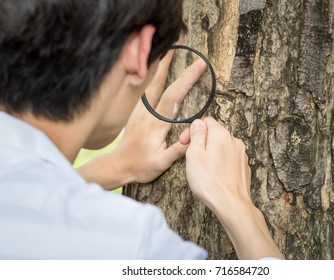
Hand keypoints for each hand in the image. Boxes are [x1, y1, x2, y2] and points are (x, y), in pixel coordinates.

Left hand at [78, 50, 205, 189]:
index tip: (199, 65)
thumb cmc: (140, 166)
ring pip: (151, 83)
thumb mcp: (160, 163)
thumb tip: (193, 136)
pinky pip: (145, 90)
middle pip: (160, 82)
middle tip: (178, 44)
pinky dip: (152, 77)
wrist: (117, 165)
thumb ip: (176, 151)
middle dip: (171, 62)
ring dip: (160, 66)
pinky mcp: (136, 113)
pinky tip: (156, 73)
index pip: (174, 96)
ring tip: (168, 52)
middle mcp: (147, 113)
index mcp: (156, 123)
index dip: (187, 79)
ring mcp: (140, 111)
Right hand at [185, 118, 283, 259]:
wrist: (231, 204)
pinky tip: (214, 176)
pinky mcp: (243, 167)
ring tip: (202, 169)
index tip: (185, 142)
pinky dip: (220, 163)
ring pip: (222, 147)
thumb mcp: (194, 154)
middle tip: (190, 157)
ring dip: (211, 153)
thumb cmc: (209, 181)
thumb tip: (198, 123)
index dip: (192, 130)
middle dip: (201, 142)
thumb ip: (197, 134)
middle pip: (214, 134)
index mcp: (221, 135)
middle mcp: (234, 141)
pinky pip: (228, 159)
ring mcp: (241, 154)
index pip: (206, 121)